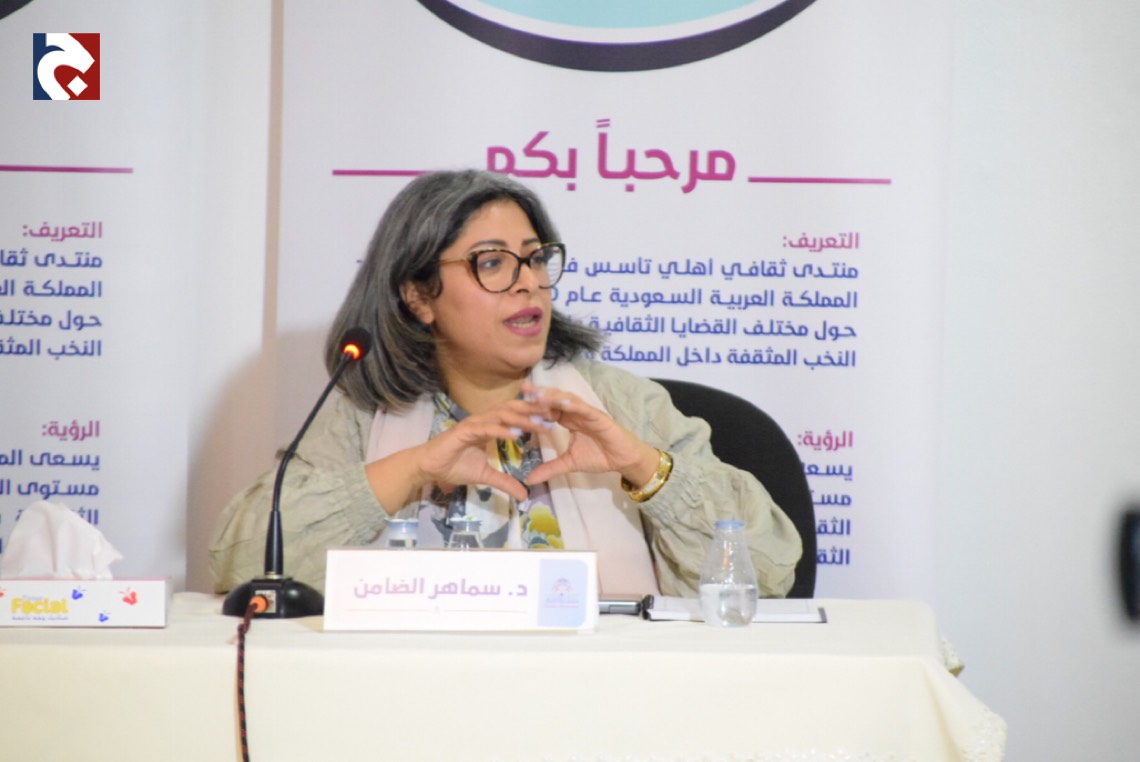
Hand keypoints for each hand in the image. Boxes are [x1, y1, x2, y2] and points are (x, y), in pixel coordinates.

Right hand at [366, 398, 549, 507]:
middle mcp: (483, 420)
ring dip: (523, 418)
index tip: (555, 418)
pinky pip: (486, 428)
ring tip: (542, 423)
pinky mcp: (463, 431)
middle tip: (557, 412)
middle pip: (514, 410)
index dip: (535, 415)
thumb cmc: (453, 466)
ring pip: (502, 416)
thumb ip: (505, 482)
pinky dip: (501, 430)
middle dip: (535, 410)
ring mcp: (473, 424)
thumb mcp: (485, 476)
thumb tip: (524, 495)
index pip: (516, 416)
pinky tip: (516, 434)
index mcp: (490, 425)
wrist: (428, 467)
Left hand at [521, 383, 658, 487]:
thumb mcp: (569, 463)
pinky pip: (584, 408)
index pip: (548, 409)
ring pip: (567, 400)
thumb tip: (529, 480)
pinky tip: (562, 402)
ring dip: (553, 396)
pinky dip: (573, 404)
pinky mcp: (598, 416)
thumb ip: (550, 469)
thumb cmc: (599, 457)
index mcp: (568, 420)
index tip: (515, 404)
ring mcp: (587, 412)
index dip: (533, 406)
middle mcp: (575, 413)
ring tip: (538, 394)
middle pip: (555, 399)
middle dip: (539, 394)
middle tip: (522, 390)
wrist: (623, 460)